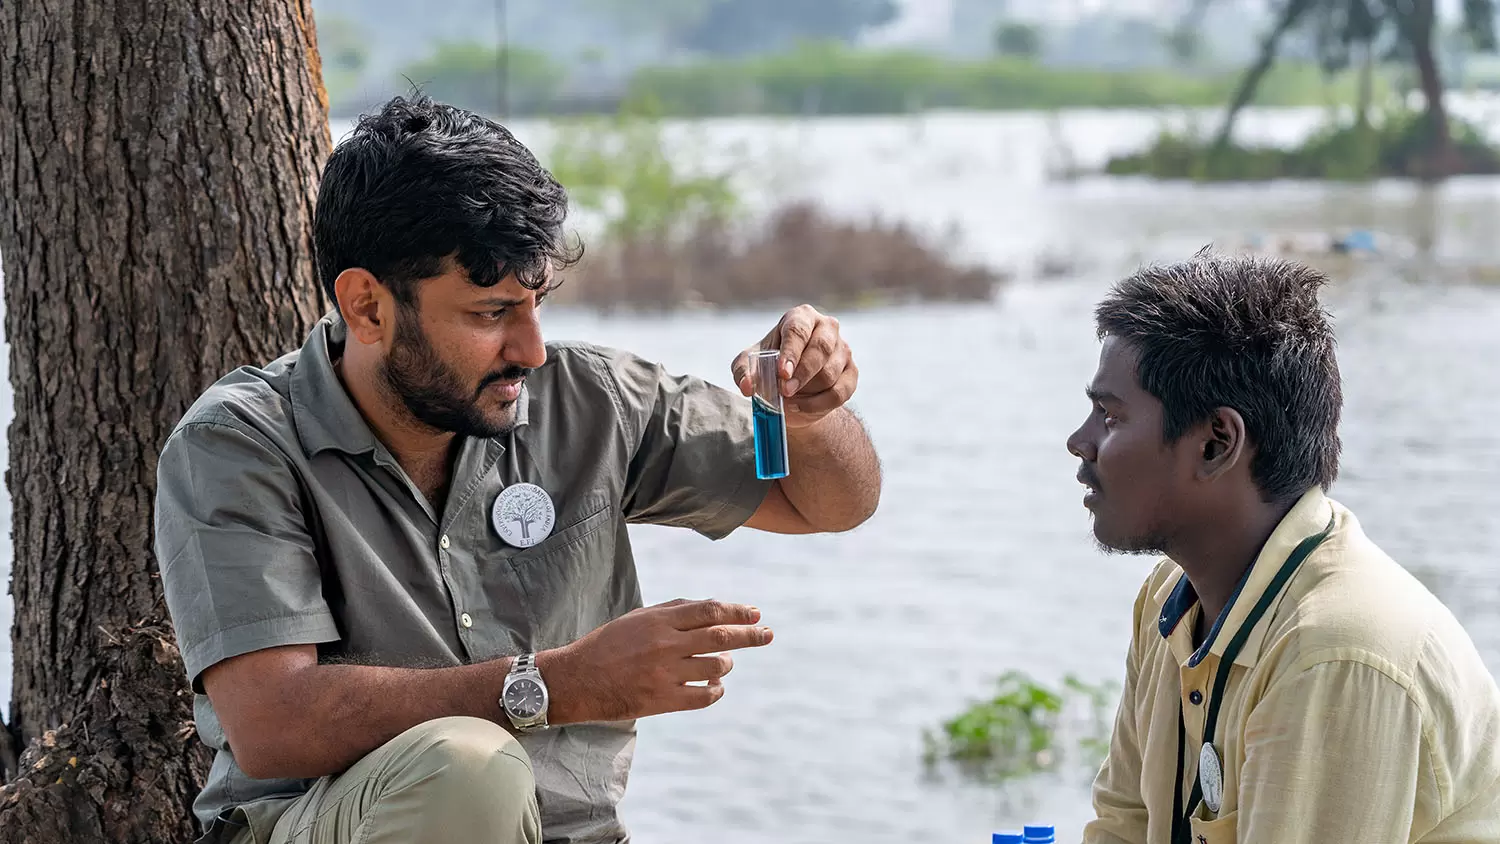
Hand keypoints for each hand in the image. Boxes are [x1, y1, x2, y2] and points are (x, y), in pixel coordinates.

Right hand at [541, 599, 773, 723]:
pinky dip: (716, 690)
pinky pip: (704, 696)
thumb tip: (714, 608)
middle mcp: (665, 645)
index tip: (756, 613)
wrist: (577, 680)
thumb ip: (675, 611)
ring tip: (723, 664)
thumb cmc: (609, 644)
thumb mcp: (638, 618)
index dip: (737, 611)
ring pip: (716, 667)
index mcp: (659, 620)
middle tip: (768, 634)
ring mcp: (665, 674)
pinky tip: (714, 685)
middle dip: (750, 635)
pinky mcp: (662, 700)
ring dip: (727, 664)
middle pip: (721, 637)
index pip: (710, 611)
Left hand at [731, 304, 857, 428]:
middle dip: (802, 374)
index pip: (798, 330)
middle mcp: (827, 328)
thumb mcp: (749, 366)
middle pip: (820, 349)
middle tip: (785, 391)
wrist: (793, 389)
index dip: (791, 352)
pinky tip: (802, 407)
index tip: (782, 373)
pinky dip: (819, 405)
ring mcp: (843, 349)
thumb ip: (743, 372)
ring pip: (830, 373)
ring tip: (788, 400)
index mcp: (801, 317)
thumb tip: (747, 387)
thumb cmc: (770, 366)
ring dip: (807, 392)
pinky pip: (840, 392)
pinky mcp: (852, 372)